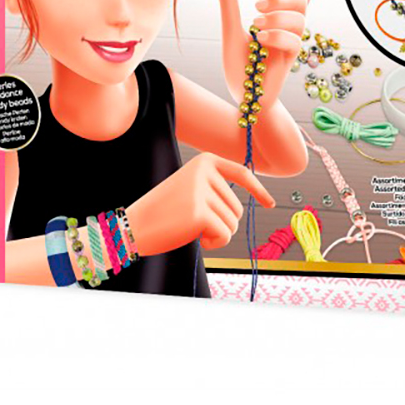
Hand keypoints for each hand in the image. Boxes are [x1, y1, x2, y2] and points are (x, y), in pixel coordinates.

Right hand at [129, 152, 274, 253]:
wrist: (133, 227)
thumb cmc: (164, 213)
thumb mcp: (189, 189)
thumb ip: (214, 190)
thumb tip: (241, 206)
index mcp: (204, 161)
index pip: (241, 172)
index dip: (258, 189)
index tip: (270, 203)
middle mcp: (205, 172)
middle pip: (237, 205)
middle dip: (222, 221)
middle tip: (193, 222)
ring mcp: (202, 192)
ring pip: (233, 222)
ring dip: (217, 232)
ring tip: (190, 228)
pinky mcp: (200, 213)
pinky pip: (225, 234)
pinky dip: (214, 242)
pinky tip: (193, 237)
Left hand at [214, 0, 313, 112]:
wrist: (243, 94)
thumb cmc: (241, 62)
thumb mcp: (230, 27)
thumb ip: (228, 1)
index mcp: (282, 13)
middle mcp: (291, 25)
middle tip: (256, 6)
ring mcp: (292, 41)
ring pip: (299, 17)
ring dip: (275, 17)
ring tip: (255, 27)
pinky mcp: (290, 58)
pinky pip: (293, 41)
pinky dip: (275, 36)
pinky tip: (259, 40)